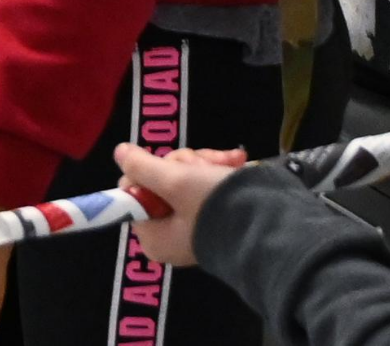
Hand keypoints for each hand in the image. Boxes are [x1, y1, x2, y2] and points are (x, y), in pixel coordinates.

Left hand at [118, 142, 253, 270]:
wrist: (271, 224)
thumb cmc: (214, 206)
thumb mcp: (175, 180)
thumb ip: (143, 165)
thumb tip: (119, 153)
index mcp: (152, 235)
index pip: (134, 190)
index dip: (151, 169)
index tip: (172, 164)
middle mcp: (169, 235)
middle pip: (161, 181)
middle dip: (185, 164)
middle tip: (202, 165)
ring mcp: (193, 228)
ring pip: (186, 179)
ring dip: (205, 164)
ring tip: (228, 163)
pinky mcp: (215, 219)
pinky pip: (206, 188)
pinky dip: (219, 172)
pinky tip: (236, 161)